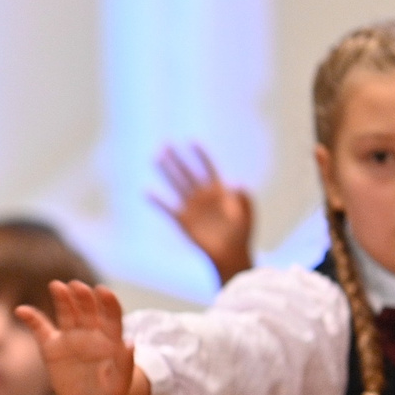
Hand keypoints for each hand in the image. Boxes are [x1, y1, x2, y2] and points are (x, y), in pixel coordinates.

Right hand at [15, 281, 151, 394]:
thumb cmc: (112, 390)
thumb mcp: (122, 381)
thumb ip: (125, 363)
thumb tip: (130, 343)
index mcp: (110, 338)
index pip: (111, 317)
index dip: (108, 303)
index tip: (103, 291)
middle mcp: (90, 332)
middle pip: (87, 310)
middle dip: (83, 297)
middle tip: (77, 286)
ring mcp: (70, 337)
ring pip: (66, 313)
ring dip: (62, 298)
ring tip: (57, 286)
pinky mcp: (52, 347)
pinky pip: (40, 329)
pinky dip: (31, 318)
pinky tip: (21, 310)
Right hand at [150, 144, 253, 283]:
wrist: (231, 254)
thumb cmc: (242, 233)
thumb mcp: (247, 212)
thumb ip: (243, 195)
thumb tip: (237, 180)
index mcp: (219, 190)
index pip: (208, 167)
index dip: (201, 155)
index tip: (192, 141)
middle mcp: (203, 195)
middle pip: (188, 172)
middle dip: (177, 159)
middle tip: (166, 143)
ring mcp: (192, 207)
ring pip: (177, 184)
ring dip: (166, 171)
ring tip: (156, 157)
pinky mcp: (183, 220)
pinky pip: (168, 207)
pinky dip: (158, 200)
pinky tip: (147, 190)